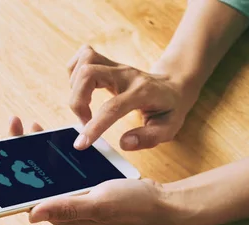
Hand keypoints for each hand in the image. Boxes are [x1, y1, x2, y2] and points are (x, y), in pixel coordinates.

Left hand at [0, 117, 182, 224]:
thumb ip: (67, 207)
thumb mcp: (99, 203)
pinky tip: (41, 133)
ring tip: (17, 124)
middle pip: (20, 178)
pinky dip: (44, 148)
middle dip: (3, 153)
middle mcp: (56, 205)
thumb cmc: (132, 206)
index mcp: (57, 213)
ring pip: (35, 169)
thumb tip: (31, 214)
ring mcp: (66, 194)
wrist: (160, 202)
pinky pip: (53, 165)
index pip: (16, 192)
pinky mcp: (76, 184)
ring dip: (23, 147)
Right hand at [67, 45, 194, 150]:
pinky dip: (74, 73)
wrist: (173, 85)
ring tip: (84, 107)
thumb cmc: (168, 108)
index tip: (81, 143)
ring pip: (84, 62)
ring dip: (75, 88)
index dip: (94, 126)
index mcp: (142, 92)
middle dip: (77, 101)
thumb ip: (148, 138)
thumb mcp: (169, 128)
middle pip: (89, 73)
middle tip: (85, 121)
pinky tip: (81, 90)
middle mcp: (126, 74)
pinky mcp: (107, 62)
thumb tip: (125, 143)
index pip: (112, 107)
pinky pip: (82, 57)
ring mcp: (116, 65)